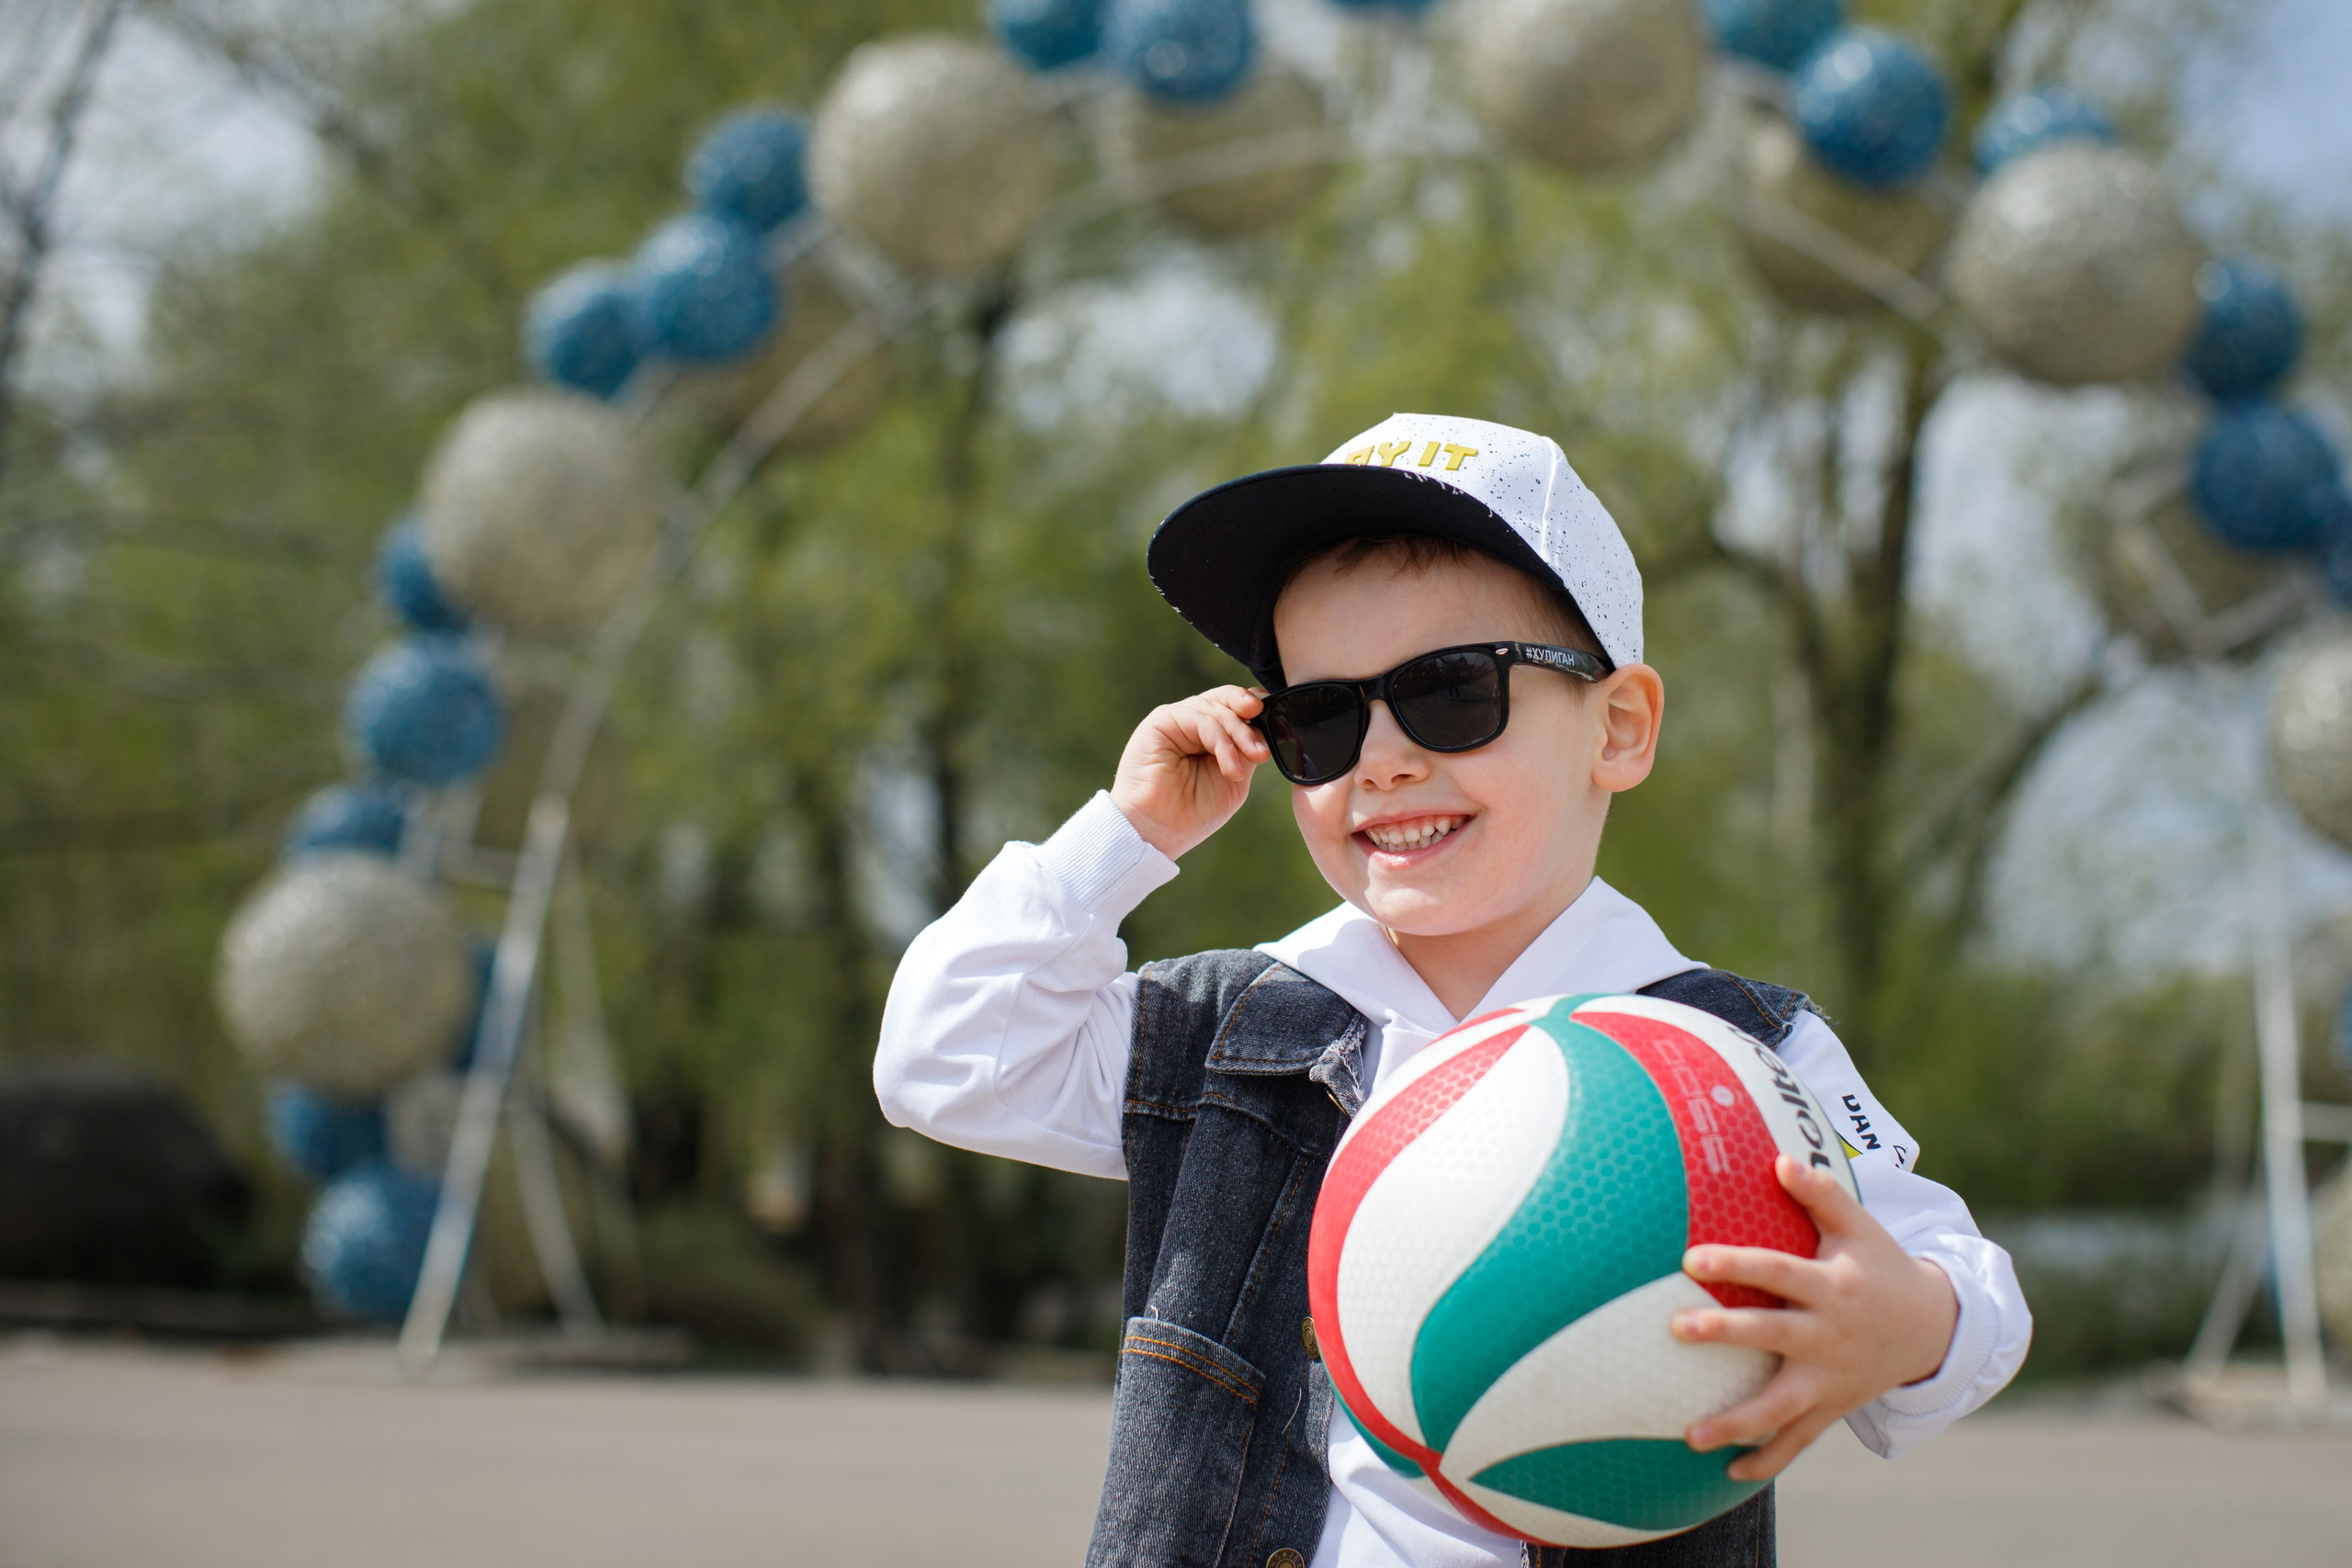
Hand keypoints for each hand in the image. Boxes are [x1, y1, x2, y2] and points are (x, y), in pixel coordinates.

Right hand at [1109, 686, 1269, 859]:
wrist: (1159, 831)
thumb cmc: (1194, 811)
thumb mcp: (1235, 777)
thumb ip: (1247, 747)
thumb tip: (1267, 722)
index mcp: (1209, 733)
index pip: (1235, 706)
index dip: (1256, 707)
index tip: (1279, 721)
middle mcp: (1192, 721)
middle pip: (1226, 700)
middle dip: (1250, 718)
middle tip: (1261, 752)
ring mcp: (1177, 719)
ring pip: (1216, 709)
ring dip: (1238, 738)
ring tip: (1240, 772)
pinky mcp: (1162, 720)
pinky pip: (1200, 719)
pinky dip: (1221, 743)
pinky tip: (1230, 769)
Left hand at [1671, 1155, 1958, 1480]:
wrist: (1932, 1327)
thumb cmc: (1881, 1266)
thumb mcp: (1860, 1226)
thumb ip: (1820, 1193)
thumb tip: (1779, 1158)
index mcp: (1830, 1287)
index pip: (1778, 1273)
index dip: (1736, 1265)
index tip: (1691, 1259)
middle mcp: (1828, 1335)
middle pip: (1772, 1336)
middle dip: (1725, 1335)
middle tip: (1676, 1329)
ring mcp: (1830, 1378)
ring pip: (1781, 1406)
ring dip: (1736, 1423)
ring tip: (1690, 1434)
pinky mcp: (1832, 1407)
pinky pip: (1798, 1441)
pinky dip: (1767, 1461)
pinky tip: (1729, 1474)